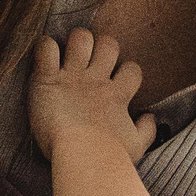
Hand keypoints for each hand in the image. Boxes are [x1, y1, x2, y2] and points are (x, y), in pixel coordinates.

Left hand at [28, 29, 157, 162]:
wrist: (82, 157)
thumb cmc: (108, 157)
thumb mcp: (137, 146)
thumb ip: (147, 130)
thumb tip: (151, 117)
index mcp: (117, 95)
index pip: (132, 69)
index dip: (126, 72)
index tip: (115, 84)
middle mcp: (97, 80)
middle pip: (108, 44)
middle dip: (100, 48)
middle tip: (89, 63)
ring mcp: (72, 77)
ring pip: (81, 38)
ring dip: (75, 42)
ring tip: (67, 57)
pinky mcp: (48, 79)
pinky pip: (47, 47)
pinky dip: (45, 48)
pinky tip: (45, 61)